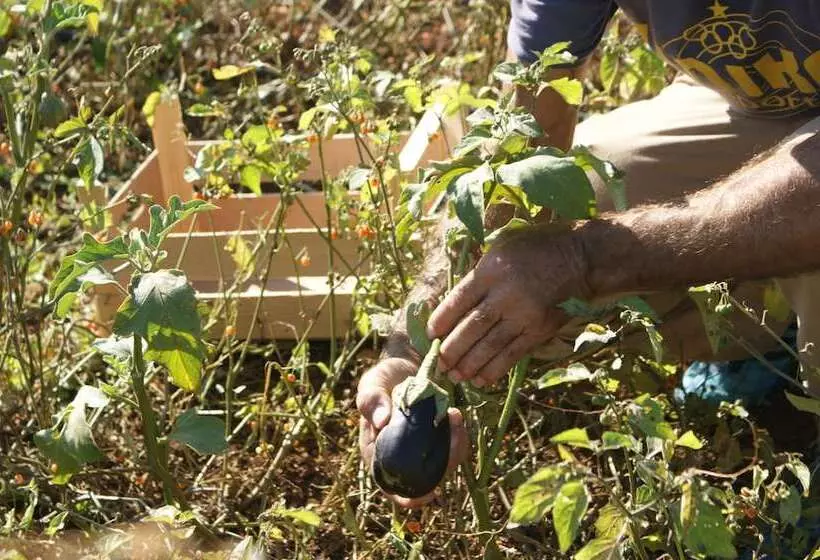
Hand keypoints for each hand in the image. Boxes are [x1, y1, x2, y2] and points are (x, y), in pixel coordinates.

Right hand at [356, 356, 467, 507]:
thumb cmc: (383, 378)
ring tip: (455, 416)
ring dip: (455, 446)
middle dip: (445, 463)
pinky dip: (457, 434)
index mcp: (378, 454)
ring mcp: (421, 449)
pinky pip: (451, 447)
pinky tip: (455, 415)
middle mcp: (401, 457)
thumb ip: (371, 400)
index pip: (391, 487)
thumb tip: (382, 421)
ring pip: (442, 464)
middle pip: (425, 479)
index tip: (430, 492)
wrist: (403, 366)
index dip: (409, 498)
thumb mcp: (372, 384)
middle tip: (454, 435)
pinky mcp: (437, 438)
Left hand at [427, 225, 588, 386]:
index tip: (431, 334)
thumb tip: (454, 304)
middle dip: (453, 348)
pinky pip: (513, 353)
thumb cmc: (534, 250)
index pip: (460, 299)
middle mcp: (507, 294)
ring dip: (470, 363)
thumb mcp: (501, 248)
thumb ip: (479, 274)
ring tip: (456, 376)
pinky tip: (481, 379)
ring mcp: (525, 314)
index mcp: (492, 270)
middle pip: (473, 326)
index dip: (442, 319)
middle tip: (439, 363)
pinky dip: (496, 368)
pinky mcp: (540, 330)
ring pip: (491, 344)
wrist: (580, 259)